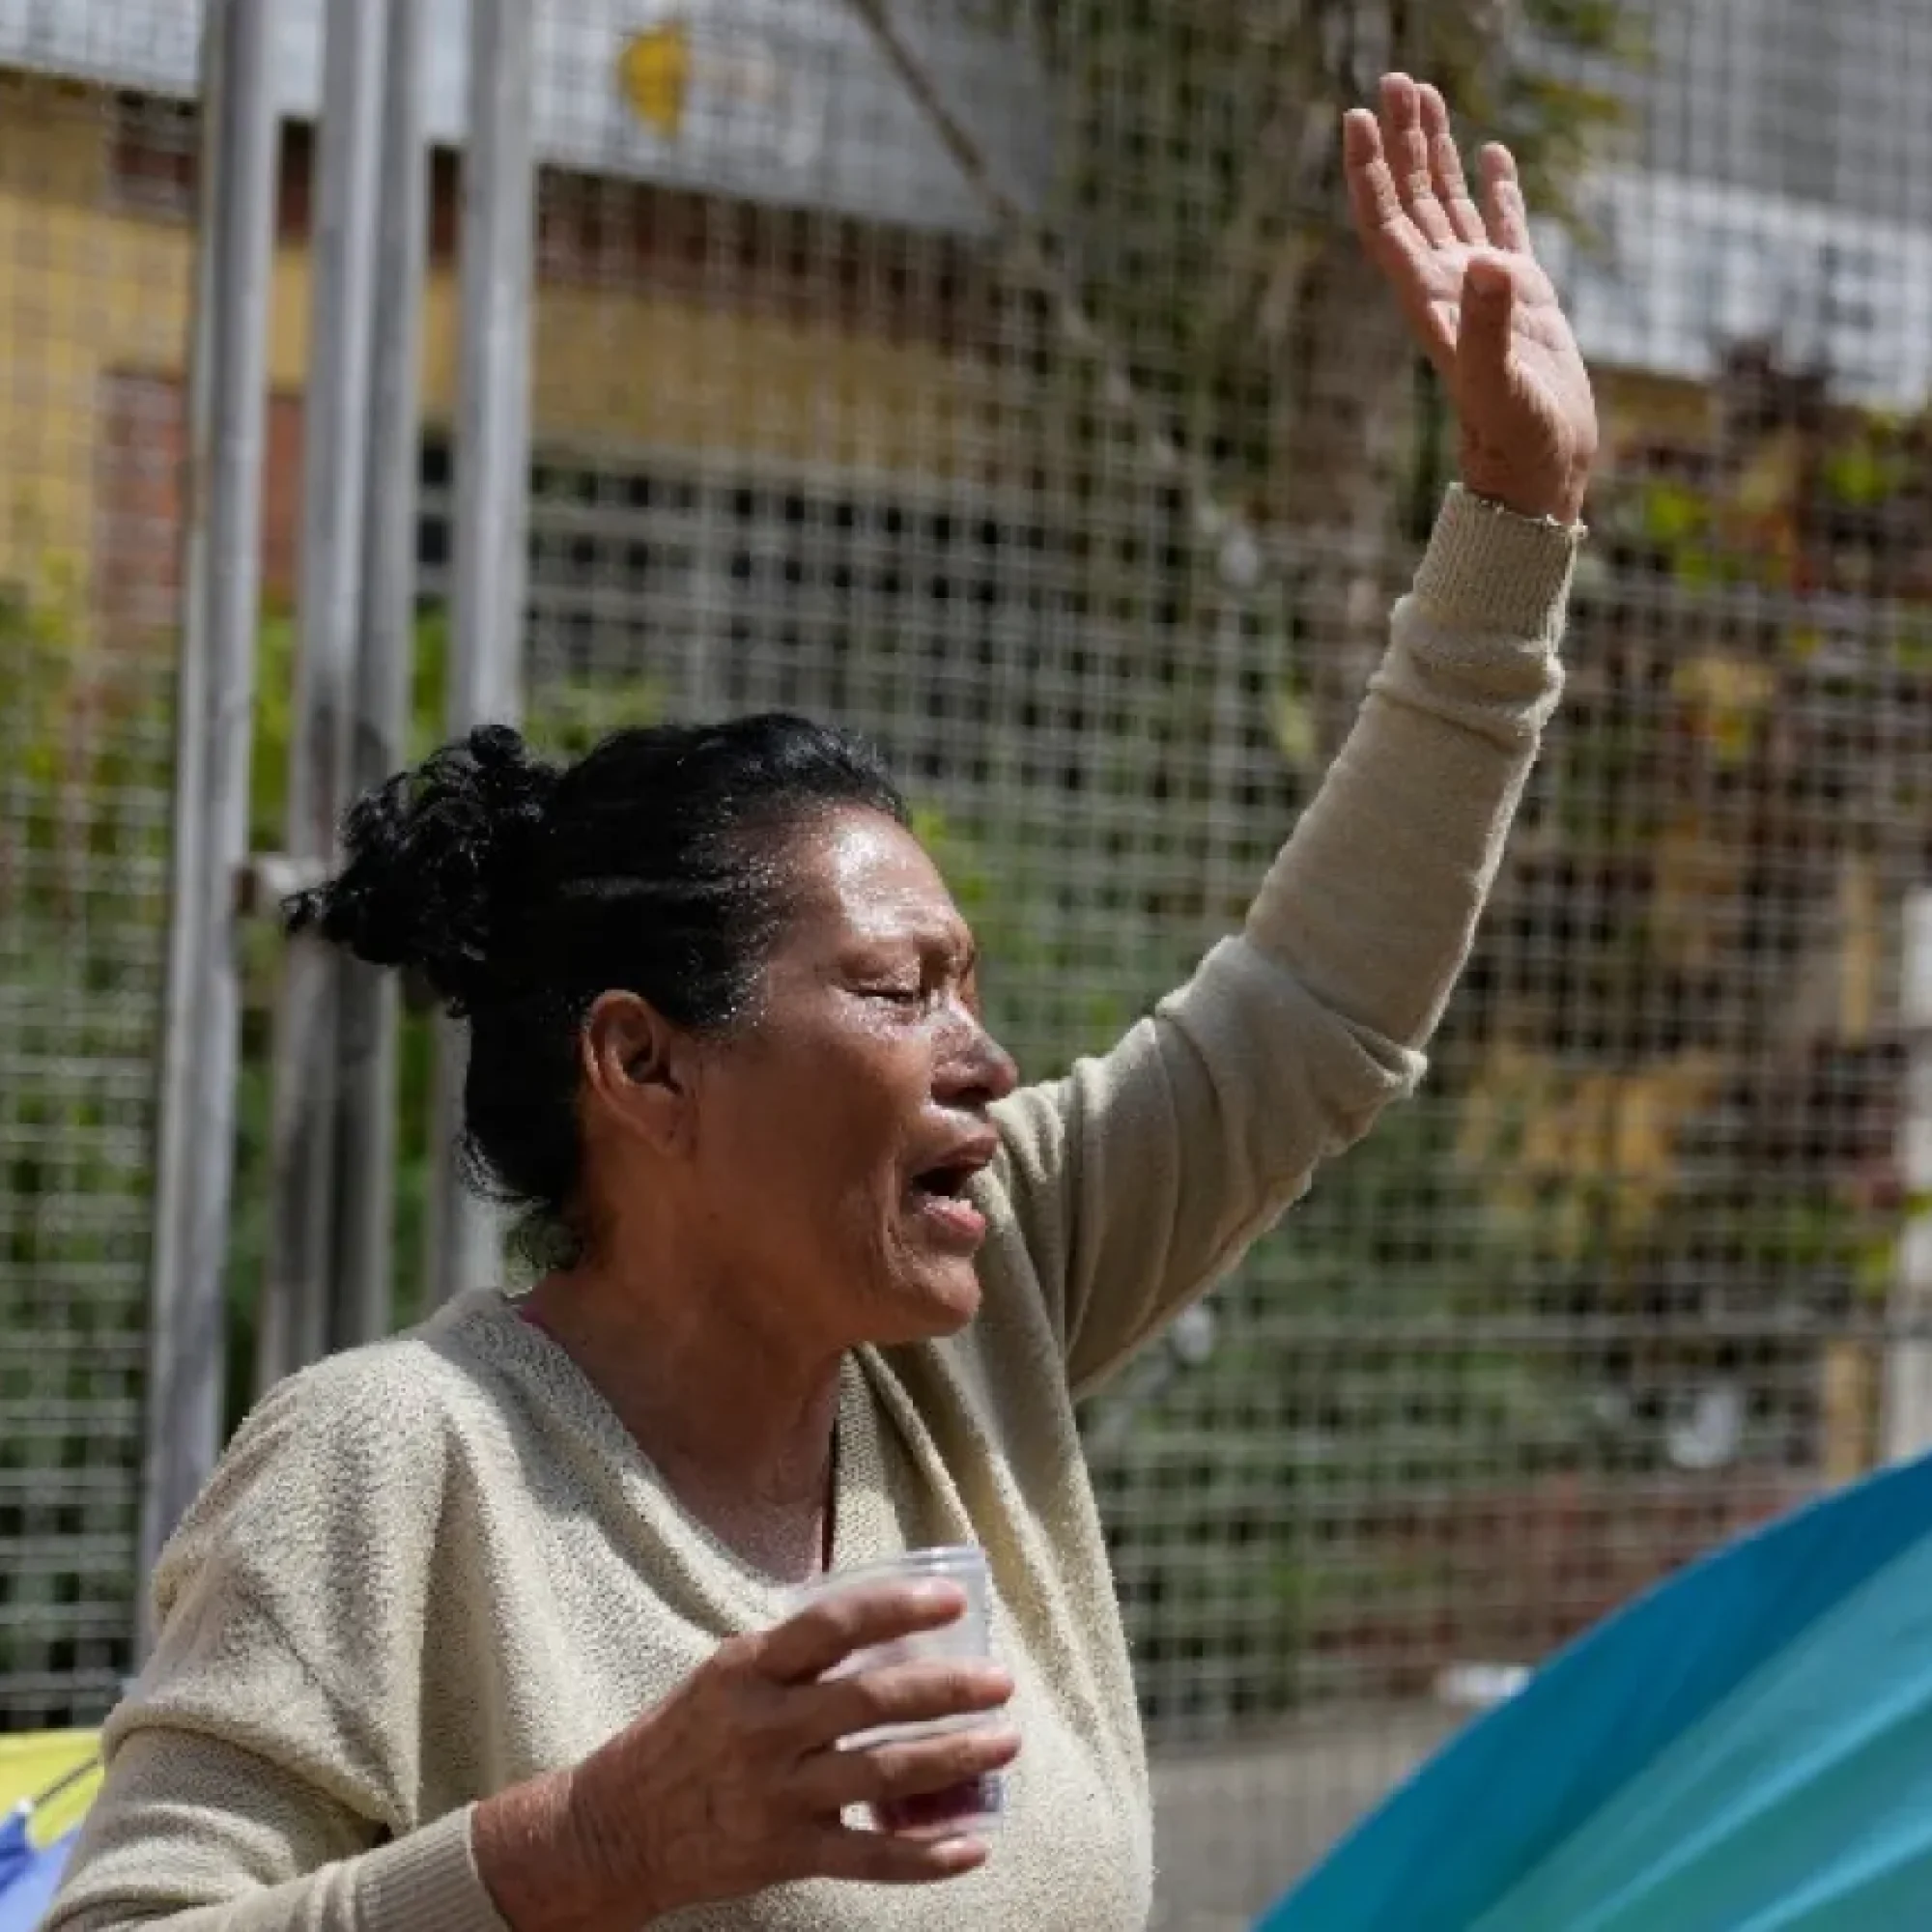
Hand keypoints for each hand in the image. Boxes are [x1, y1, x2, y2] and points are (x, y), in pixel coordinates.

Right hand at [475, 1581, 1018, 1927]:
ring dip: (954, 1760)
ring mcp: (775, 1794)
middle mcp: (764, 1728)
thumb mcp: (725, 1675)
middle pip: (871, 1700)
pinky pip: (868, 1857)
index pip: (832, 1624)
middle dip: (947, 1690)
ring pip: (882, 1775)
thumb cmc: (683, 1737)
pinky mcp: (784, 1854)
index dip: (898, 1607)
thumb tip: (880, 1625)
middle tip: (1001, 1682)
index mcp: (749, 1670)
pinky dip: (925, 1856)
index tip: (955, 1600)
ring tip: (1005, 1744)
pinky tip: (971, 1845)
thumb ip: (792, 1656)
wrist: (614, 1829)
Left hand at [1344, 74, 1597, 524]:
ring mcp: (1484, 290)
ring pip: (1449, 205)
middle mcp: (1448, 288)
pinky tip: (1493, 152)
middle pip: (1412, 201)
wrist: (1540, 473)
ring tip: (1426, 96)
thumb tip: (1491, 264)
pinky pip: (1503, 227)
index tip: (1355, 119)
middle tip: (1394, 82)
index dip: (1369, 173)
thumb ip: (1491, 326)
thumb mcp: (1502, 385)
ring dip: (1435, 153)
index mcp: (1432, 303)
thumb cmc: (1516, 440)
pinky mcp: (1524, 298)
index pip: (1388, 225)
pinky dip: (1496, 188)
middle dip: (1401, 143)